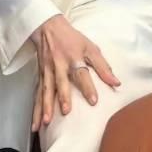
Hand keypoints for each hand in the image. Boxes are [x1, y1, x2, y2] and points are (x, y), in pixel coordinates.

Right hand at [30, 14, 119, 130]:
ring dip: (46, 106)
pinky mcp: (40, 76)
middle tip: (65, 111)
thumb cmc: (72, 39)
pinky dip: (36, 110)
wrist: (48, 27)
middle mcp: (60, 65)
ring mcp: (48, 71)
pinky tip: (35, 125)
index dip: (88, 86)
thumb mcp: (90, 47)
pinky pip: (37, 95)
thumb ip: (103, 66)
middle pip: (61, 81)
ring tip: (47, 122)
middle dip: (63, 96)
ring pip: (46, 90)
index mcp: (74, 57)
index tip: (94, 100)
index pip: (82, 72)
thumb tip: (116, 83)